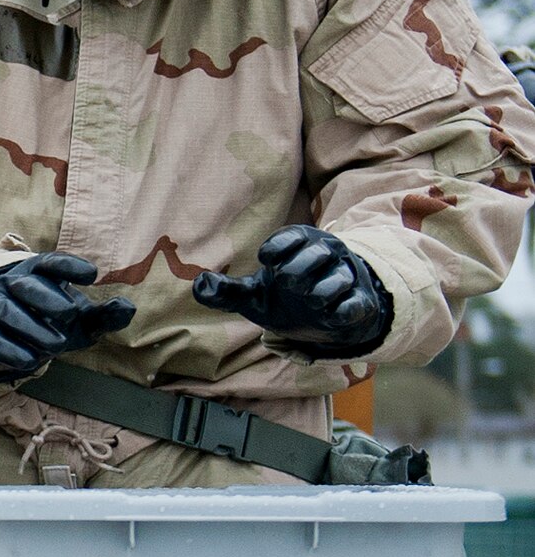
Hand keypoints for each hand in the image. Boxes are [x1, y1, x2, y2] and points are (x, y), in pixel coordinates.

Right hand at [0, 252, 134, 385]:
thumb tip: (128, 308)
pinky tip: (31, 361)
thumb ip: (105, 315)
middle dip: (48, 298)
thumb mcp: (81, 320)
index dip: (70, 266)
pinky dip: (12, 351)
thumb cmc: (50, 322)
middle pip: (26, 285)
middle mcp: (13, 285)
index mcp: (38, 273)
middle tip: (71, 314)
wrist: (6, 342)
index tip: (92, 275)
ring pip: (8, 312)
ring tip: (56, 346)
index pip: (51, 262)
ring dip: (33, 328)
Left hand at [193, 225, 390, 352]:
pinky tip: (333, 316)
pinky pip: (356, 304)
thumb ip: (227, 292)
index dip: (280, 247)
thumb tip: (198, 285)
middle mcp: (325, 258)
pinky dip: (345, 310)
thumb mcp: (255, 296)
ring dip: (323, 290)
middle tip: (288, 283)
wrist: (324, 320)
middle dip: (301, 267)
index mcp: (299, 247)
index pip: (293, 236)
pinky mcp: (358, 304)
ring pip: (339, 278)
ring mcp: (344, 280)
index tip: (266, 261)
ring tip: (310, 300)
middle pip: (317, 253)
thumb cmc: (286, 298)